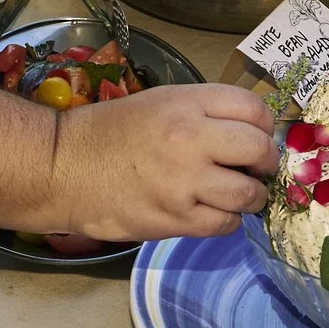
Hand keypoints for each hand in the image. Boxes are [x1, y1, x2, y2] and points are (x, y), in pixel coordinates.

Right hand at [47, 83, 279, 239]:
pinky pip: (224, 224)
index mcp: (187, 103)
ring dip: (249, 195)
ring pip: (248, 193)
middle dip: (265, 161)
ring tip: (235, 193)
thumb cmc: (109, 132)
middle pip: (259, 149)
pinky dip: (226, 220)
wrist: (63, 167)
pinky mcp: (175, 219)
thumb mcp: (159, 103)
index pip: (254, 109)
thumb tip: (250, 133)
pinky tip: (212, 211)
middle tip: (255, 168)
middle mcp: (191, 139)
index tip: (256, 138)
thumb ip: (204, 112)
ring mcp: (184, 182)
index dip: (263, 126)